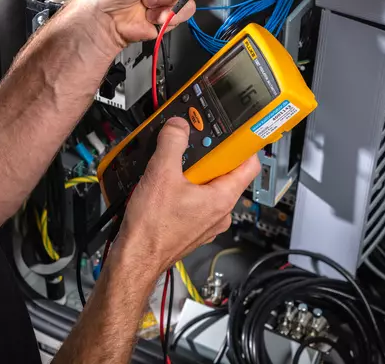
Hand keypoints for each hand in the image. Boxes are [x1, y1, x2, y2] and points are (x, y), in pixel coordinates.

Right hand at [117, 117, 260, 274]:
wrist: (135, 258)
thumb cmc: (152, 229)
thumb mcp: (161, 174)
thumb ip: (172, 143)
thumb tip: (179, 126)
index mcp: (223, 198)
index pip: (249, 163)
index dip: (242, 143)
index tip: (233, 131)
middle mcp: (221, 211)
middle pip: (224, 171)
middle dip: (206, 155)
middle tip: (188, 146)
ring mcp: (207, 221)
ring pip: (207, 186)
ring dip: (192, 173)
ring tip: (171, 167)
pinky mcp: (192, 226)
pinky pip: (195, 200)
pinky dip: (183, 189)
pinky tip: (163, 186)